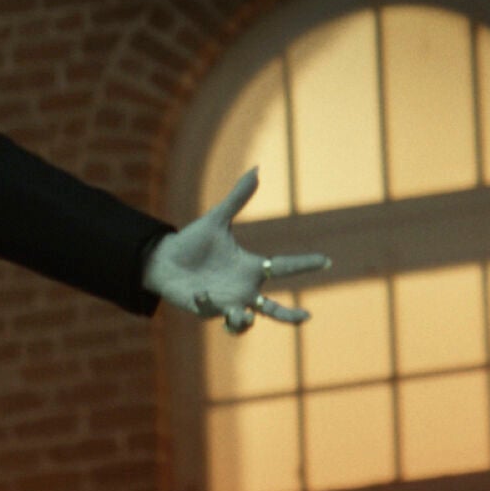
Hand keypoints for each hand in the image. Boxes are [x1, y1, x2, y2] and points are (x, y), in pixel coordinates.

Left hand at [143, 168, 330, 333]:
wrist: (162, 259)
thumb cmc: (192, 242)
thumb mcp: (216, 219)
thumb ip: (237, 198)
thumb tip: (256, 169)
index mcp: (251, 268)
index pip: (284, 266)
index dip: (305, 264)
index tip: (327, 260)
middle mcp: (243, 288)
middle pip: (274, 309)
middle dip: (290, 316)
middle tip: (306, 317)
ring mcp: (226, 302)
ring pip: (246, 321)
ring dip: (246, 320)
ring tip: (246, 315)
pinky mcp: (205, 309)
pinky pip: (212, 312)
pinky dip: (208, 304)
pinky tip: (200, 292)